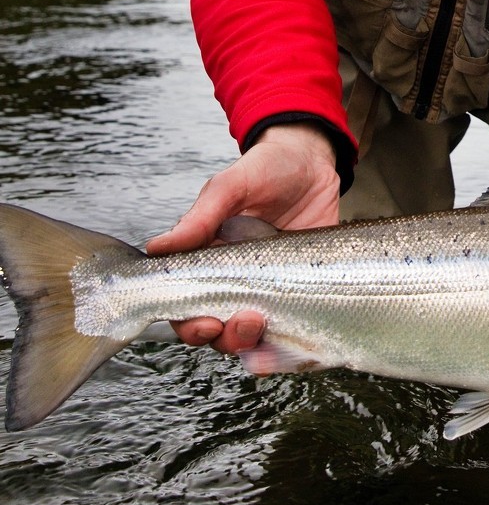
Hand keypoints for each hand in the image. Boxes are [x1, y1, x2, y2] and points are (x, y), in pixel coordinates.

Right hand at [147, 124, 339, 354]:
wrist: (314, 161)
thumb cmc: (267, 168)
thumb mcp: (232, 186)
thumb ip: (200, 217)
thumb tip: (156, 248)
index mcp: (209, 259)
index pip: (187, 305)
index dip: (190, 323)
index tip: (205, 322)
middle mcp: (236, 280)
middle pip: (217, 329)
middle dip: (224, 337)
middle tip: (242, 321)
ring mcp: (269, 289)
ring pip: (250, 335)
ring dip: (250, 341)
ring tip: (261, 323)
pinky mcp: (302, 291)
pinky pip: (291, 328)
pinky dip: (288, 343)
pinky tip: (293, 339)